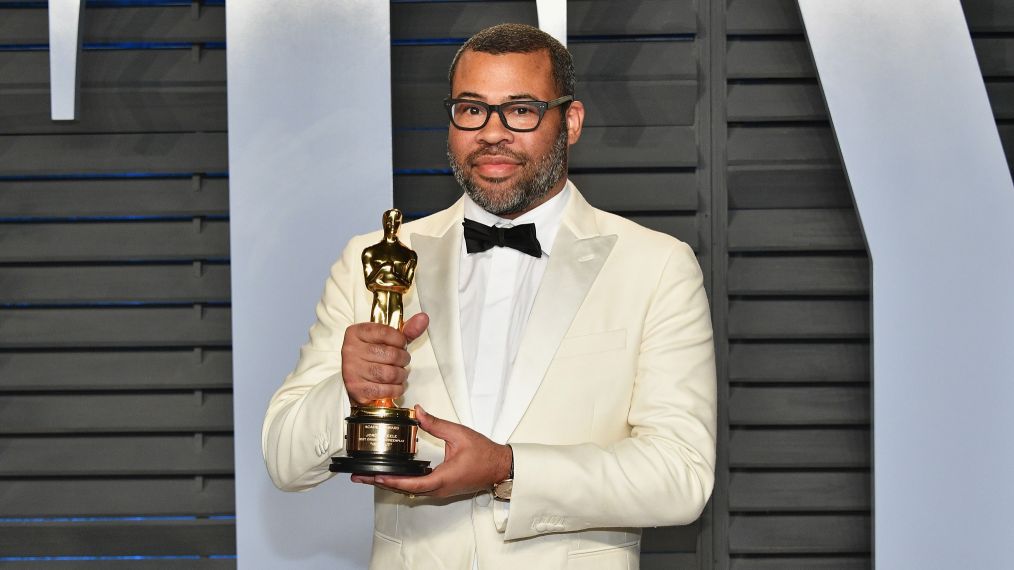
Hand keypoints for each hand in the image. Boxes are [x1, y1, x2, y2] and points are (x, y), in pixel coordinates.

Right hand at [341, 313, 428, 404]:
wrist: (354, 380)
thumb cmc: (373, 357)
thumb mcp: (387, 339)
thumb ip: (406, 330)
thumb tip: (423, 318)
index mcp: (357, 333)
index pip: (386, 332)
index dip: (400, 340)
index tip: (401, 344)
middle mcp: (351, 350)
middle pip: (391, 355)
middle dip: (403, 360)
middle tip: (401, 361)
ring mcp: (353, 370)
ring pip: (390, 374)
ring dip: (401, 375)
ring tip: (399, 373)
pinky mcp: (357, 389)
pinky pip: (386, 390)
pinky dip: (396, 389)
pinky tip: (394, 385)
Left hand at [351, 406, 511, 497]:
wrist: (499, 467)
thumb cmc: (483, 454)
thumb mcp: (458, 434)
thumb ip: (435, 423)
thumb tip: (417, 412)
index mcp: (441, 478)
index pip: (410, 483)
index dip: (390, 481)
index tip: (373, 476)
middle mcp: (437, 489)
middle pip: (404, 489)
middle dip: (381, 483)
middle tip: (360, 477)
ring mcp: (439, 491)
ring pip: (409, 490)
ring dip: (390, 483)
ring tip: (369, 476)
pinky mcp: (441, 489)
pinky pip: (417, 488)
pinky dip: (401, 483)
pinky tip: (391, 475)